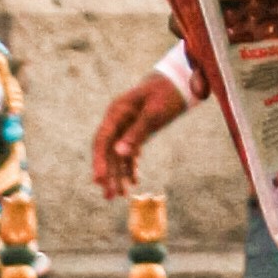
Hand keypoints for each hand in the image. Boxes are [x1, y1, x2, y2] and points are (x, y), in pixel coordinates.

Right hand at [91, 67, 190, 195]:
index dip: (99, 161)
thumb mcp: (154, 114)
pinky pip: (129, 152)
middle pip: (108, 150)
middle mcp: (118, 120)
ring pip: (117, 154)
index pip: (102, 139)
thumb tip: (119, 153)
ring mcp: (126, 126)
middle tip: (109, 197)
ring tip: (120, 196)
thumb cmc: (166, 94)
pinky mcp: (136, 131)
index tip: (99, 180)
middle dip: (108, 174)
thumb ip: (137, 133)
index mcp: (118, 111)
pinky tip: (134, 181)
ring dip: (118, 175)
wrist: (178, 81)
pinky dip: (131, 166)